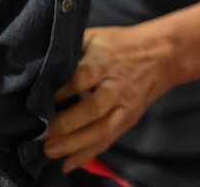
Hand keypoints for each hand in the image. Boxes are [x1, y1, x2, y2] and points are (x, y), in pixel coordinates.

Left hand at [42, 26, 176, 172]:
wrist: (161, 54)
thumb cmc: (119, 44)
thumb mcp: (96, 36)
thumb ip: (71, 49)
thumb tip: (37, 65)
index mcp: (105, 59)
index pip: (81, 77)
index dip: (61, 91)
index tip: (38, 101)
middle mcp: (116, 84)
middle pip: (92, 108)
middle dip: (65, 124)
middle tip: (40, 134)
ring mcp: (125, 104)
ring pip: (101, 129)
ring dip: (74, 144)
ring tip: (49, 152)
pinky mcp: (129, 119)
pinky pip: (109, 140)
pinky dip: (88, 154)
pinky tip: (68, 164)